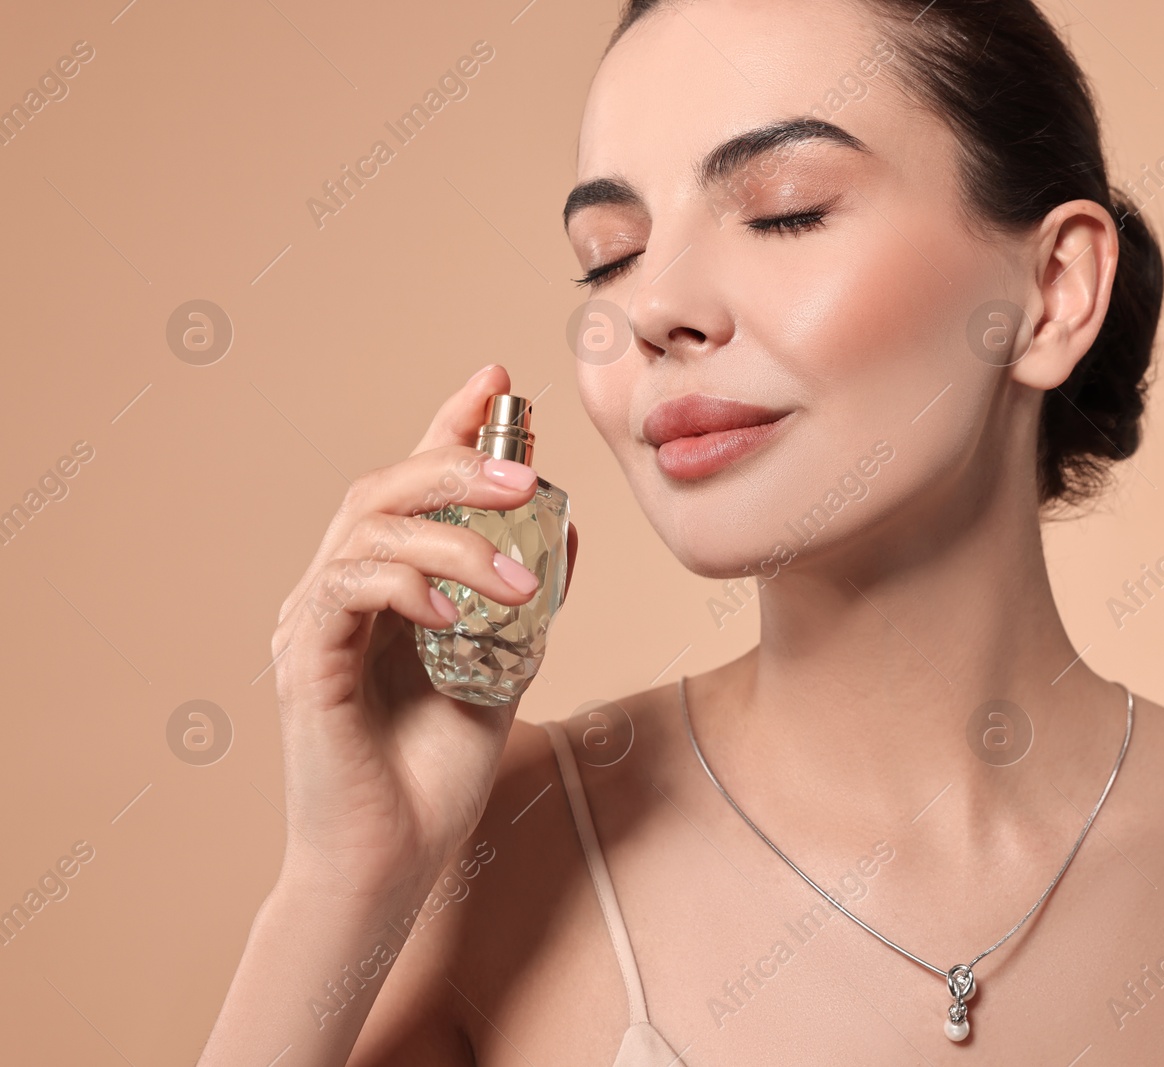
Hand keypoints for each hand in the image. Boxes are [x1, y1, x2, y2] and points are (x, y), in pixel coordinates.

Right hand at [267, 364, 578, 904]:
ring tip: (521, 582)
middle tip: (526, 469)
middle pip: (384, 487)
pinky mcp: (303, 661)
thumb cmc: (436, 773)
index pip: (416, 485)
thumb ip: (526, 601)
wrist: (393, 862)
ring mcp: (315, 622)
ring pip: (369, 530)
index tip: (500, 378)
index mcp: (389, 586)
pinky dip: (405, 586)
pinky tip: (455, 616)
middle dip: (457, 461)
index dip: (451, 424)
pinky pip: (345, 589)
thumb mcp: (505, 668)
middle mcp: (343, 591)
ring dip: (455, 540)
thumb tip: (569, 528)